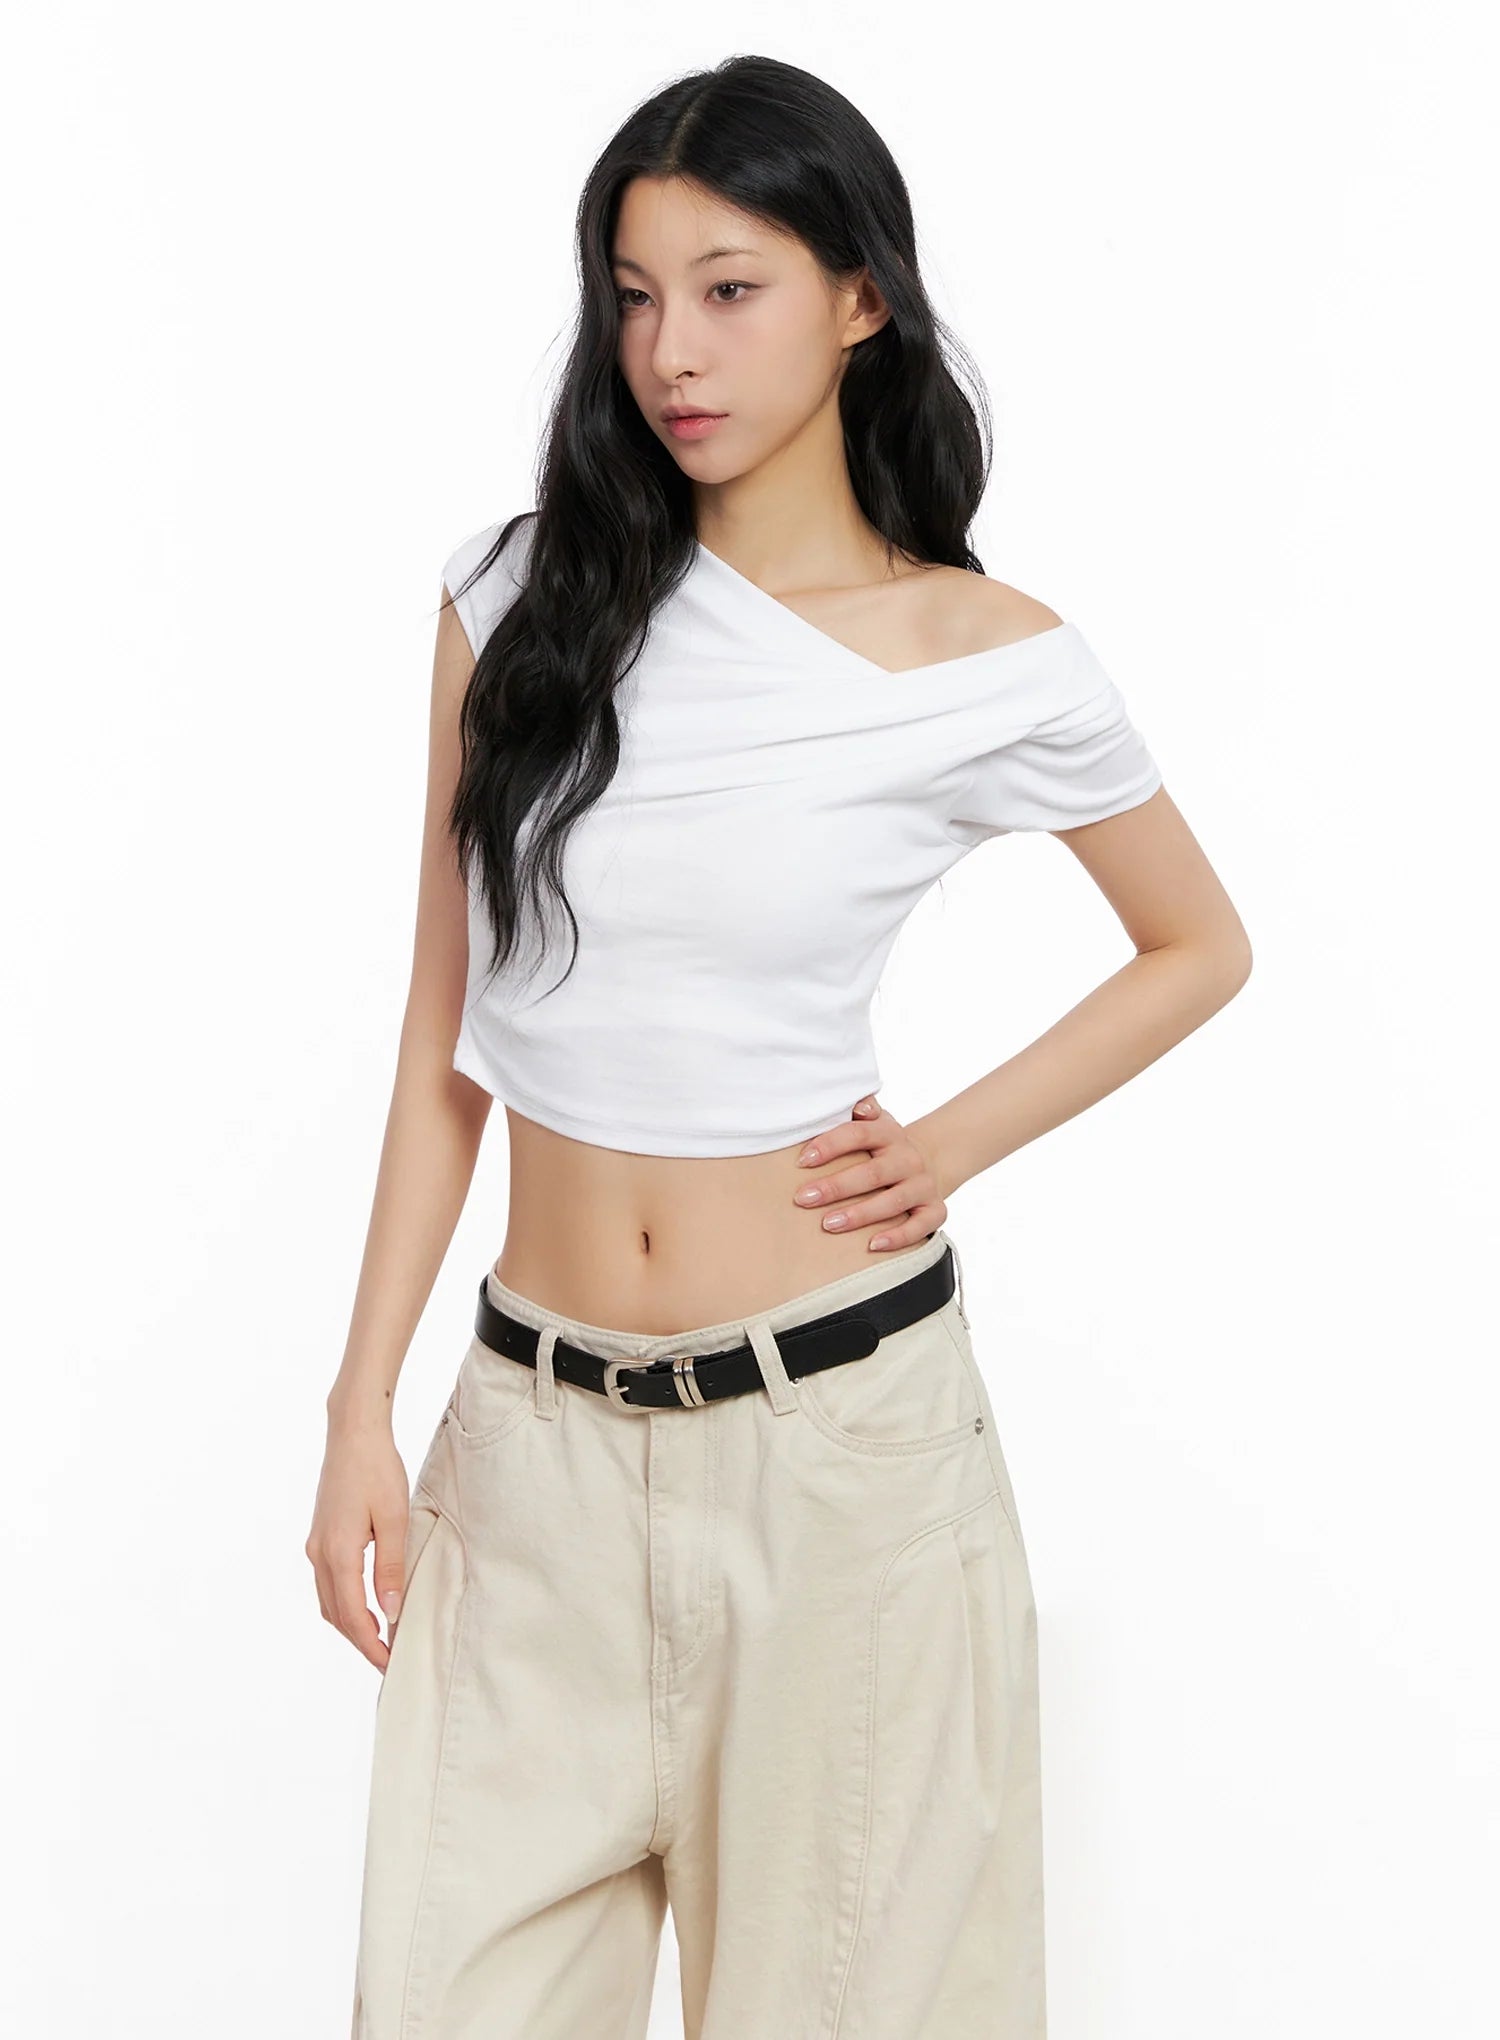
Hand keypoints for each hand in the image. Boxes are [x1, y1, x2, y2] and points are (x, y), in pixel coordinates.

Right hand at [305, 1414, 411, 1671]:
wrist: (352, 1433)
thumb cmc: (377, 1470)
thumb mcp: (394, 1518)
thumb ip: (391, 1568)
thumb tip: (391, 1613)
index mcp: (338, 1553)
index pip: (352, 1616)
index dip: (370, 1645)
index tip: (390, 1664)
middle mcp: (319, 1553)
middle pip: (336, 1614)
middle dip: (360, 1641)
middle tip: (388, 1659)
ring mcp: (316, 1545)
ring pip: (329, 1600)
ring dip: (351, 1624)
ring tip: (380, 1638)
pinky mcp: (320, 1536)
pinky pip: (328, 1582)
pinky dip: (344, 1603)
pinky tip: (365, 1605)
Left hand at [791, 1094, 947, 1250]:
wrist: (931, 1160)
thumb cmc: (884, 1146)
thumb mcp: (874, 1122)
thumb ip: (858, 1109)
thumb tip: (856, 1105)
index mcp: (889, 1133)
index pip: (858, 1134)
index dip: (830, 1145)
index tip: (802, 1160)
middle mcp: (909, 1158)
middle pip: (873, 1173)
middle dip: (836, 1187)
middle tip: (804, 1198)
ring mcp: (923, 1185)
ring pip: (893, 1202)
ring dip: (860, 1214)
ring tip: (829, 1224)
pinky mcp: (935, 1210)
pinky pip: (921, 1227)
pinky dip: (898, 1237)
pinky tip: (872, 1245)